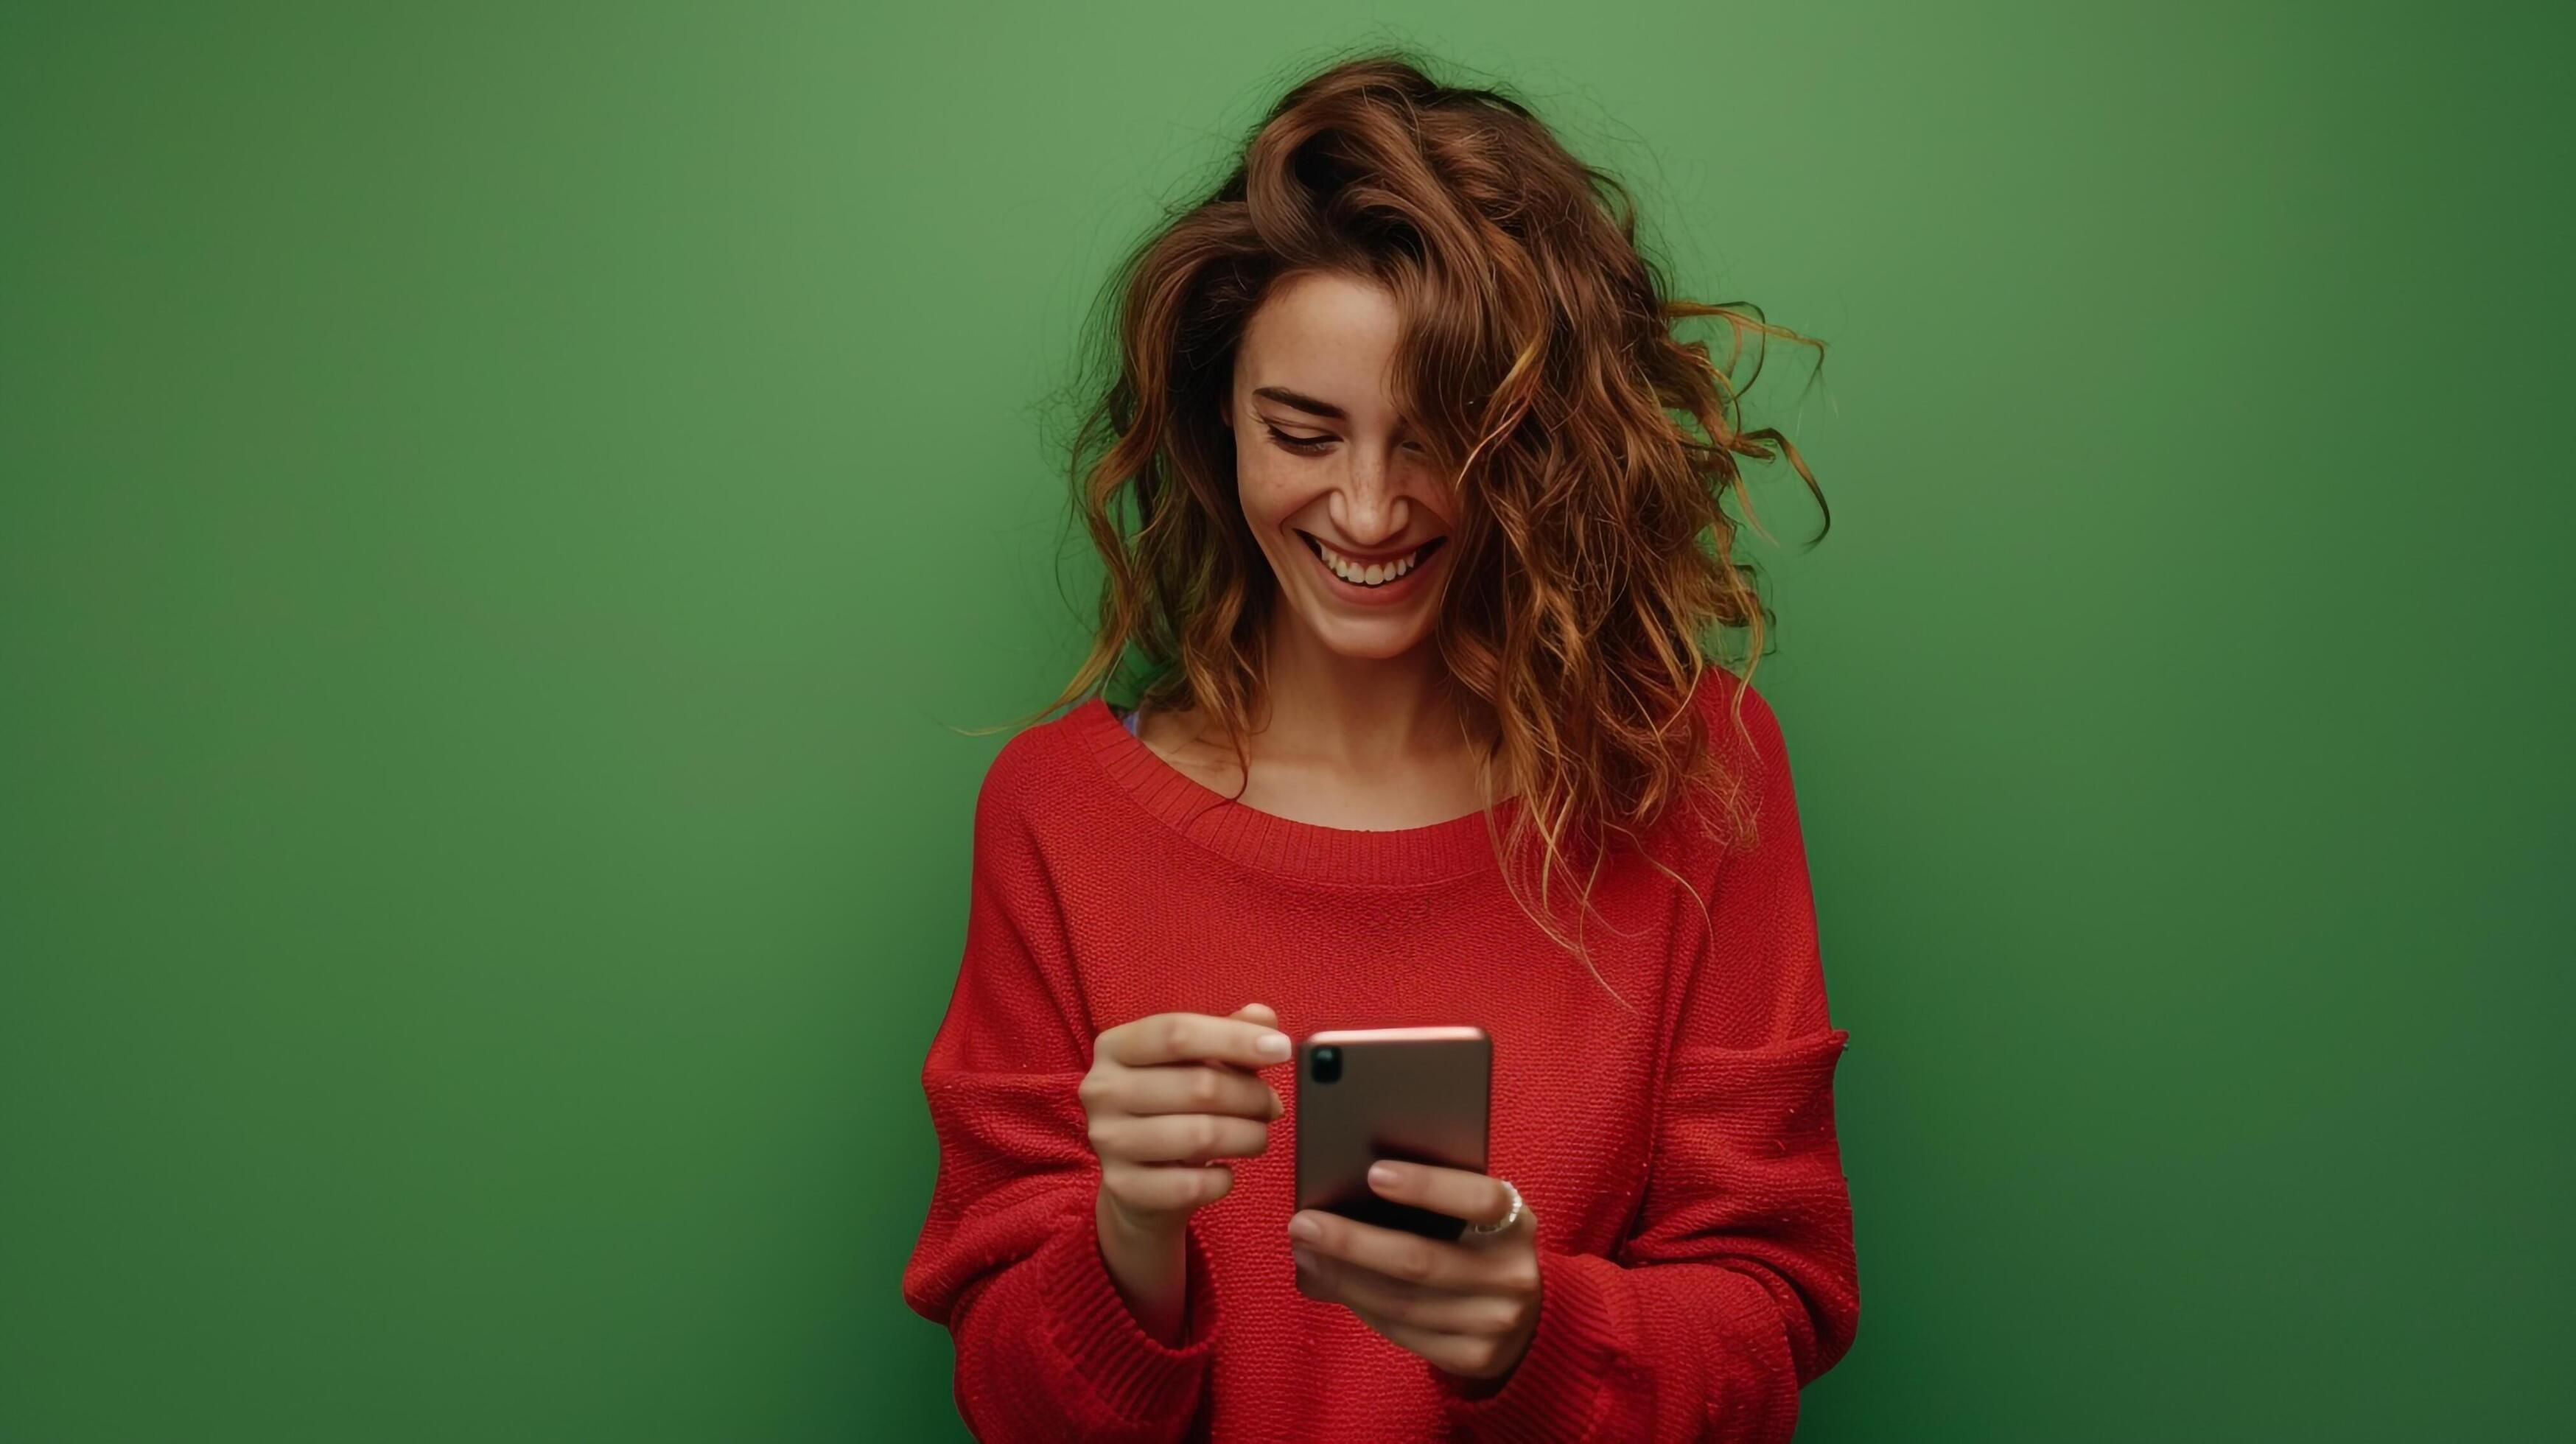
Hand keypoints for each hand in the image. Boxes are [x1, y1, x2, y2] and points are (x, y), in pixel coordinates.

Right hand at [1082, 1003, 1290, 1237]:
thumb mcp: (1197, 1064)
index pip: (1177, 1032)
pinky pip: (1192, 1185)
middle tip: (1272, 1106)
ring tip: (1257, 1136)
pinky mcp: (1122, 1187)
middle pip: (1198, 1085)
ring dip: (1247, 1137)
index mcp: (1116, 1046)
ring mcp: (1108, 1140)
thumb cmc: (1173, 1108)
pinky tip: (1225, 1172)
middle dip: (1252, 1096)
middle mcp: (1102, 1089)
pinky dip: (1222, 1180)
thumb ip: (1229, 1035)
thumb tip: (1264, 1017)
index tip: (1282, 1049)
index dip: (1234, 1038)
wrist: (1138, 1181)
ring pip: (1200, 1135)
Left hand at [1288, 1161, 1541, 1386]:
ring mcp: (1496, 1322)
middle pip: (1421, 1260)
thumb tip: (1346, 1189)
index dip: (1427, 1186)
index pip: (1478, 1199)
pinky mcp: (1474, 1357)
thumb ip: (1435, 1201)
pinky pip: (1402, 1332)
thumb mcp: (1477, 1218)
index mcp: (1517, 1224)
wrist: (1531, 1318)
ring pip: (1402, 1302)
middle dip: (1352, 1242)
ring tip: (1305, 1254)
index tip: (1373, 1173)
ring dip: (1343, 1278)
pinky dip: (1360, 1305)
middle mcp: (1512, 1275)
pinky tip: (1331, 1284)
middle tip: (1303, 1224)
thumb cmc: (1483, 1247)